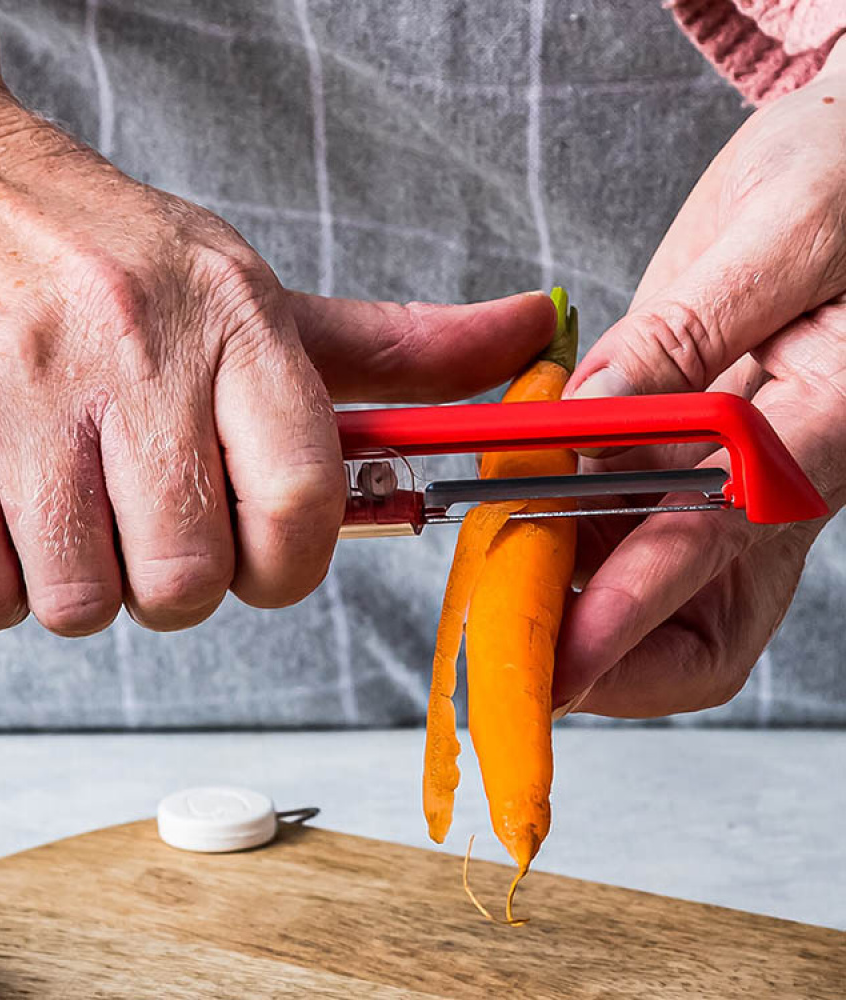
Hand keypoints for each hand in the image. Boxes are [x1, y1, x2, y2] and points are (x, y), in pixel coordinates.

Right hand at [0, 3, 554, 635]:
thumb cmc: (104, 248)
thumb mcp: (250, 284)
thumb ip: (393, 348)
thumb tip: (527, 336)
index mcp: (233, 317)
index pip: (305, 494)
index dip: (292, 566)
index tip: (267, 562)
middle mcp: (133, 349)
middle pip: (191, 579)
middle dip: (182, 587)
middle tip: (159, 532)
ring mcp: (21, 388)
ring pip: (87, 601)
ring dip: (91, 588)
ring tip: (80, 514)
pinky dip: (4, 586)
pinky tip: (11, 518)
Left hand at [553, 41, 845, 717]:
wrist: (836, 176)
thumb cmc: (843, 178)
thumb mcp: (782, 229)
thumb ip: (687, 331)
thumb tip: (596, 410)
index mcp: (826, 426)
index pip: (724, 540)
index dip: (635, 605)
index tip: (560, 649)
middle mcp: (773, 480)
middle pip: (696, 624)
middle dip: (598, 648)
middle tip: (503, 636)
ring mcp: (716, 480)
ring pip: (639, 588)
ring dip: (560, 596)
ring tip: (483, 580)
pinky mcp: (671, 457)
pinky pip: (610, 524)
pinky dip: (549, 530)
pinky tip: (501, 508)